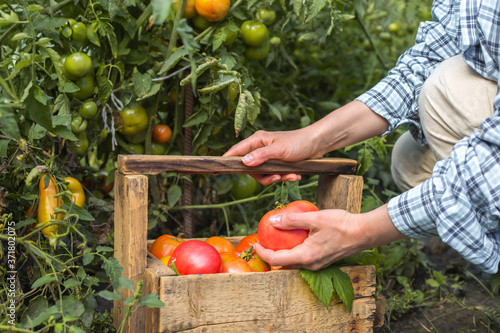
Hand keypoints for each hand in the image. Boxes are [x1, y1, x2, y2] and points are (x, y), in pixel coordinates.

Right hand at [223, 128, 322, 184]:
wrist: (318, 143)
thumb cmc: (299, 142)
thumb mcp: (280, 150)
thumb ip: (261, 156)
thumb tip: (244, 162)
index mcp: (257, 140)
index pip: (236, 151)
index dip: (227, 160)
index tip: (216, 169)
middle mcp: (260, 148)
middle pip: (250, 169)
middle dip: (264, 176)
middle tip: (277, 177)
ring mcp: (268, 156)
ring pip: (263, 174)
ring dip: (277, 177)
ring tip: (290, 175)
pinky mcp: (277, 163)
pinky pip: (274, 175)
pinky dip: (284, 177)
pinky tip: (294, 175)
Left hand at [253, 204, 406, 269]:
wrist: (364, 232)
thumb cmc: (341, 224)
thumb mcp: (314, 218)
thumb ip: (292, 220)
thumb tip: (272, 220)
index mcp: (306, 256)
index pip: (276, 260)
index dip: (262, 253)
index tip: (255, 243)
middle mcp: (310, 265)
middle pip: (284, 263)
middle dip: (271, 254)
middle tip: (263, 240)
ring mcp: (318, 264)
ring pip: (294, 262)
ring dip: (283, 252)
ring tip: (276, 239)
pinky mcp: (324, 260)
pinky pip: (304, 258)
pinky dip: (295, 250)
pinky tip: (294, 238)